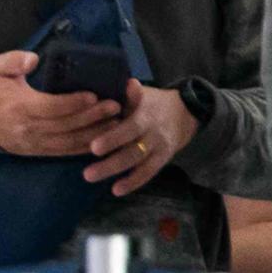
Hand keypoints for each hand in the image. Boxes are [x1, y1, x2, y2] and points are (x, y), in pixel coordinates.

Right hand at [0, 51, 116, 158]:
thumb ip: (13, 60)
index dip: (73, 103)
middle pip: (64, 125)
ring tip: (116, 122)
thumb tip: (33, 60)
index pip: (50, 107)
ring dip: (94, 134)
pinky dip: (84, 147)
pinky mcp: (37, 151)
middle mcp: (27, 128)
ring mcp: (33, 142)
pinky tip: (102, 139)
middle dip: (92, 117)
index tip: (93, 95)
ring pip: (68, 141)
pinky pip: (64, 152)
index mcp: (17, 106)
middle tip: (114, 106)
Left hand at [81, 81, 199, 195]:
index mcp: (146, 115)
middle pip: (133, 151)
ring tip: (92, 178)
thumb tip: (128, 82)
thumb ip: (132, 93)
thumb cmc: (152, 102)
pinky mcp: (163, 159)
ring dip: (116, 173)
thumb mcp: (143, 93)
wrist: (185, 112)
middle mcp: (154, 133)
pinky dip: (134, 182)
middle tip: (86, 173)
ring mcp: (159, 147)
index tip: (93, 147)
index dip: (113, 139)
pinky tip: (116, 190)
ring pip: (138, 163)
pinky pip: (149, 173)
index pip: (130, 128)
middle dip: (110, 163)